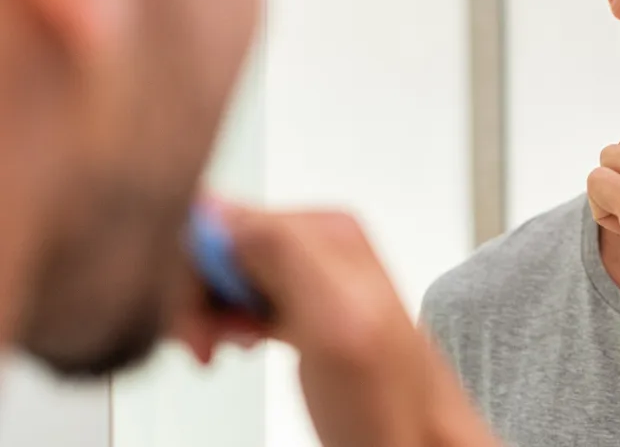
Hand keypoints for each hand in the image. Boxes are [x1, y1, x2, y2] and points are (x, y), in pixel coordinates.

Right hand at [173, 204, 498, 446]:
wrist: (416, 444)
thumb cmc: (391, 402)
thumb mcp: (335, 320)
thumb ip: (282, 254)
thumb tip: (220, 209)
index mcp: (325, 230)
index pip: (220, 217)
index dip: (191, 271)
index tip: (196, 320)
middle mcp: (318, 245)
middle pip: (216, 245)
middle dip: (195, 295)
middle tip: (207, 344)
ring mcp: (310, 278)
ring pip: (221, 273)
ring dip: (205, 313)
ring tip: (221, 348)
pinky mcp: (302, 309)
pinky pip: (239, 297)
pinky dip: (222, 323)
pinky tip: (238, 345)